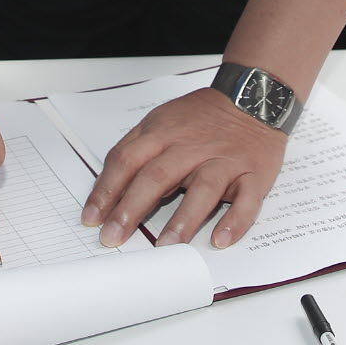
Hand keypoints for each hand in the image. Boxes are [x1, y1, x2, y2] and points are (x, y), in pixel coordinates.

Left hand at [83, 88, 287, 249]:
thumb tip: (107, 189)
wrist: (253, 98)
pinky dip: (235, 221)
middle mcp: (191, 148)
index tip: (92, 218)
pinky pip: (247, 200)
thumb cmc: (203, 117)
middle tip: (114, 237)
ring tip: (165, 246)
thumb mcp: (161, 121)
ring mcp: (224, 161)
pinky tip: (220, 240)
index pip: (127, 161)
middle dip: (132, 208)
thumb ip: (135, 150)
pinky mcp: (253, 174)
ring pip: (203, 189)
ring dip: (183, 219)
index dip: (106, 190)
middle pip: (157, 176)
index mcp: (163, 134)